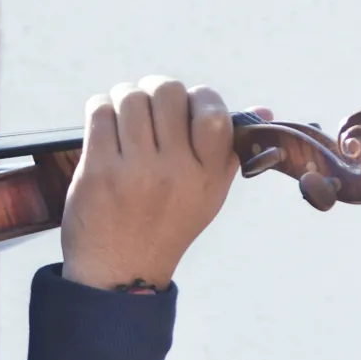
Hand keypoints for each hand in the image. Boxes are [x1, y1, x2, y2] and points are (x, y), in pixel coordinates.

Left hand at [60, 76, 270, 290]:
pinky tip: (105, 122)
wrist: (122, 271)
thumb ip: (231, 149)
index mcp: (207, 175)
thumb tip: (262, 109)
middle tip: (148, 103)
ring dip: (125, 95)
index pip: (213, 112)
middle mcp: (175, 171)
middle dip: (155, 88)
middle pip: (167, 92)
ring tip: (123, 111)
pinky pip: (99, 112)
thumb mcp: (209, 194)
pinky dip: (100, 107)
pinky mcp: (98, 171)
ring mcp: (135, 171)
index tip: (186, 105)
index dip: (199, 95)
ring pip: (131, 97)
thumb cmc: (167, 225)